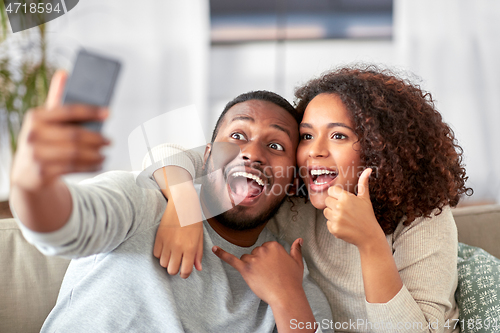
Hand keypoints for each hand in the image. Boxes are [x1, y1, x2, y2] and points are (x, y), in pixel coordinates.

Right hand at [11, 70, 109, 191]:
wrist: (26, 175)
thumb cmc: (41, 142)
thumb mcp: (45, 121)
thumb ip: (56, 100)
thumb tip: (64, 73)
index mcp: (35, 117)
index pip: (67, 110)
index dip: (90, 111)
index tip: (109, 112)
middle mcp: (33, 135)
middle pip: (74, 135)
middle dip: (97, 138)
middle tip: (110, 140)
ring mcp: (36, 155)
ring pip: (75, 153)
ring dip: (95, 154)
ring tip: (105, 153)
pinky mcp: (42, 172)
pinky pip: (73, 168)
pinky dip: (90, 165)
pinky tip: (99, 163)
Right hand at [154, 201, 202, 277]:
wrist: (182, 204)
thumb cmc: (194, 220)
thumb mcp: (200, 237)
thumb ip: (198, 254)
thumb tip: (198, 268)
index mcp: (190, 248)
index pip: (185, 271)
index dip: (185, 274)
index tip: (184, 271)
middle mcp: (178, 247)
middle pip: (172, 270)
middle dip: (175, 269)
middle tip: (178, 262)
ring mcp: (167, 242)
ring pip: (163, 263)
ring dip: (167, 261)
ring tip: (172, 254)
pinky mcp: (158, 237)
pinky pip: (156, 254)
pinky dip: (160, 254)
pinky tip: (166, 248)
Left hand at [212, 239, 303, 305]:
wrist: (286, 295)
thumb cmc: (292, 280)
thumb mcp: (297, 263)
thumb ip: (296, 249)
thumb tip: (298, 239)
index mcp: (273, 245)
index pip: (265, 248)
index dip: (268, 260)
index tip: (274, 268)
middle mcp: (262, 249)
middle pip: (255, 253)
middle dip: (259, 263)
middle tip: (269, 275)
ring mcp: (253, 259)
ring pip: (246, 259)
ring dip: (250, 266)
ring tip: (261, 277)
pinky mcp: (245, 269)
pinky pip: (232, 259)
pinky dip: (222, 254)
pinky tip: (214, 249)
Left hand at [323, 168, 384, 248]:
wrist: (369, 236)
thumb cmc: (367, 216)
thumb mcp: (365, 199)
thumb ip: (363, 183)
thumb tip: (368, 169)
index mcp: (346, 197)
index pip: (331, 191)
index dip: (336, 195)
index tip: (342, 200)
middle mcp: (339, 207)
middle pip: (327, 201)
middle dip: (334, 205)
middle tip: (345, 210)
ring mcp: (336, 218)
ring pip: (326, 212)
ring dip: (333, 214)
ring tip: (345, 218)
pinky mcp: (334, 229)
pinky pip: (327, 223)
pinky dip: (334, 225)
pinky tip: (344, 226)